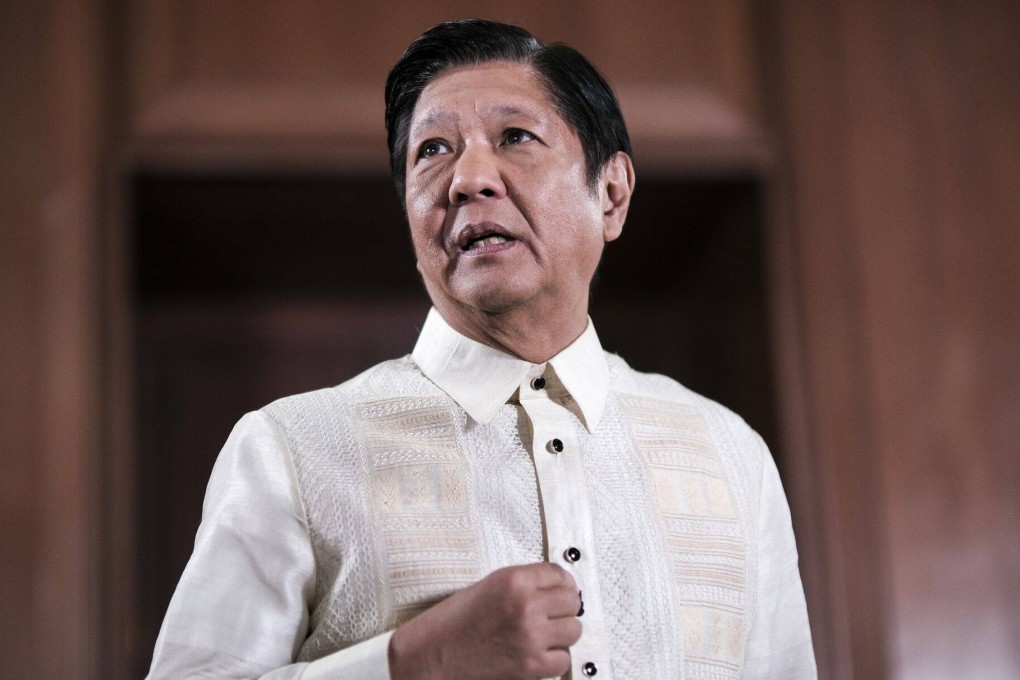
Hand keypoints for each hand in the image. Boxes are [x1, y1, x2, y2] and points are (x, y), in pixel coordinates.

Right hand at [388, 563, 582, 679]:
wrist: (432, 656)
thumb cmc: (454, 623)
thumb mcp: (488, 586)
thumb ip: (523, 583)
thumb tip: (555, 587)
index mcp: (513, 581)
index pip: (560, 574)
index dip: (562, 584)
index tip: (562, 590)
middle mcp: (525, 605)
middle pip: (572, 600)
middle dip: (563, 608)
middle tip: (552, 615)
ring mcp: (531, 636)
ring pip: (574, 630)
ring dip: (562, 634)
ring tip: (545, 635)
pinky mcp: (532, 665)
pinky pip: (563, 660)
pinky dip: (554, 659)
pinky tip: (538, 654)